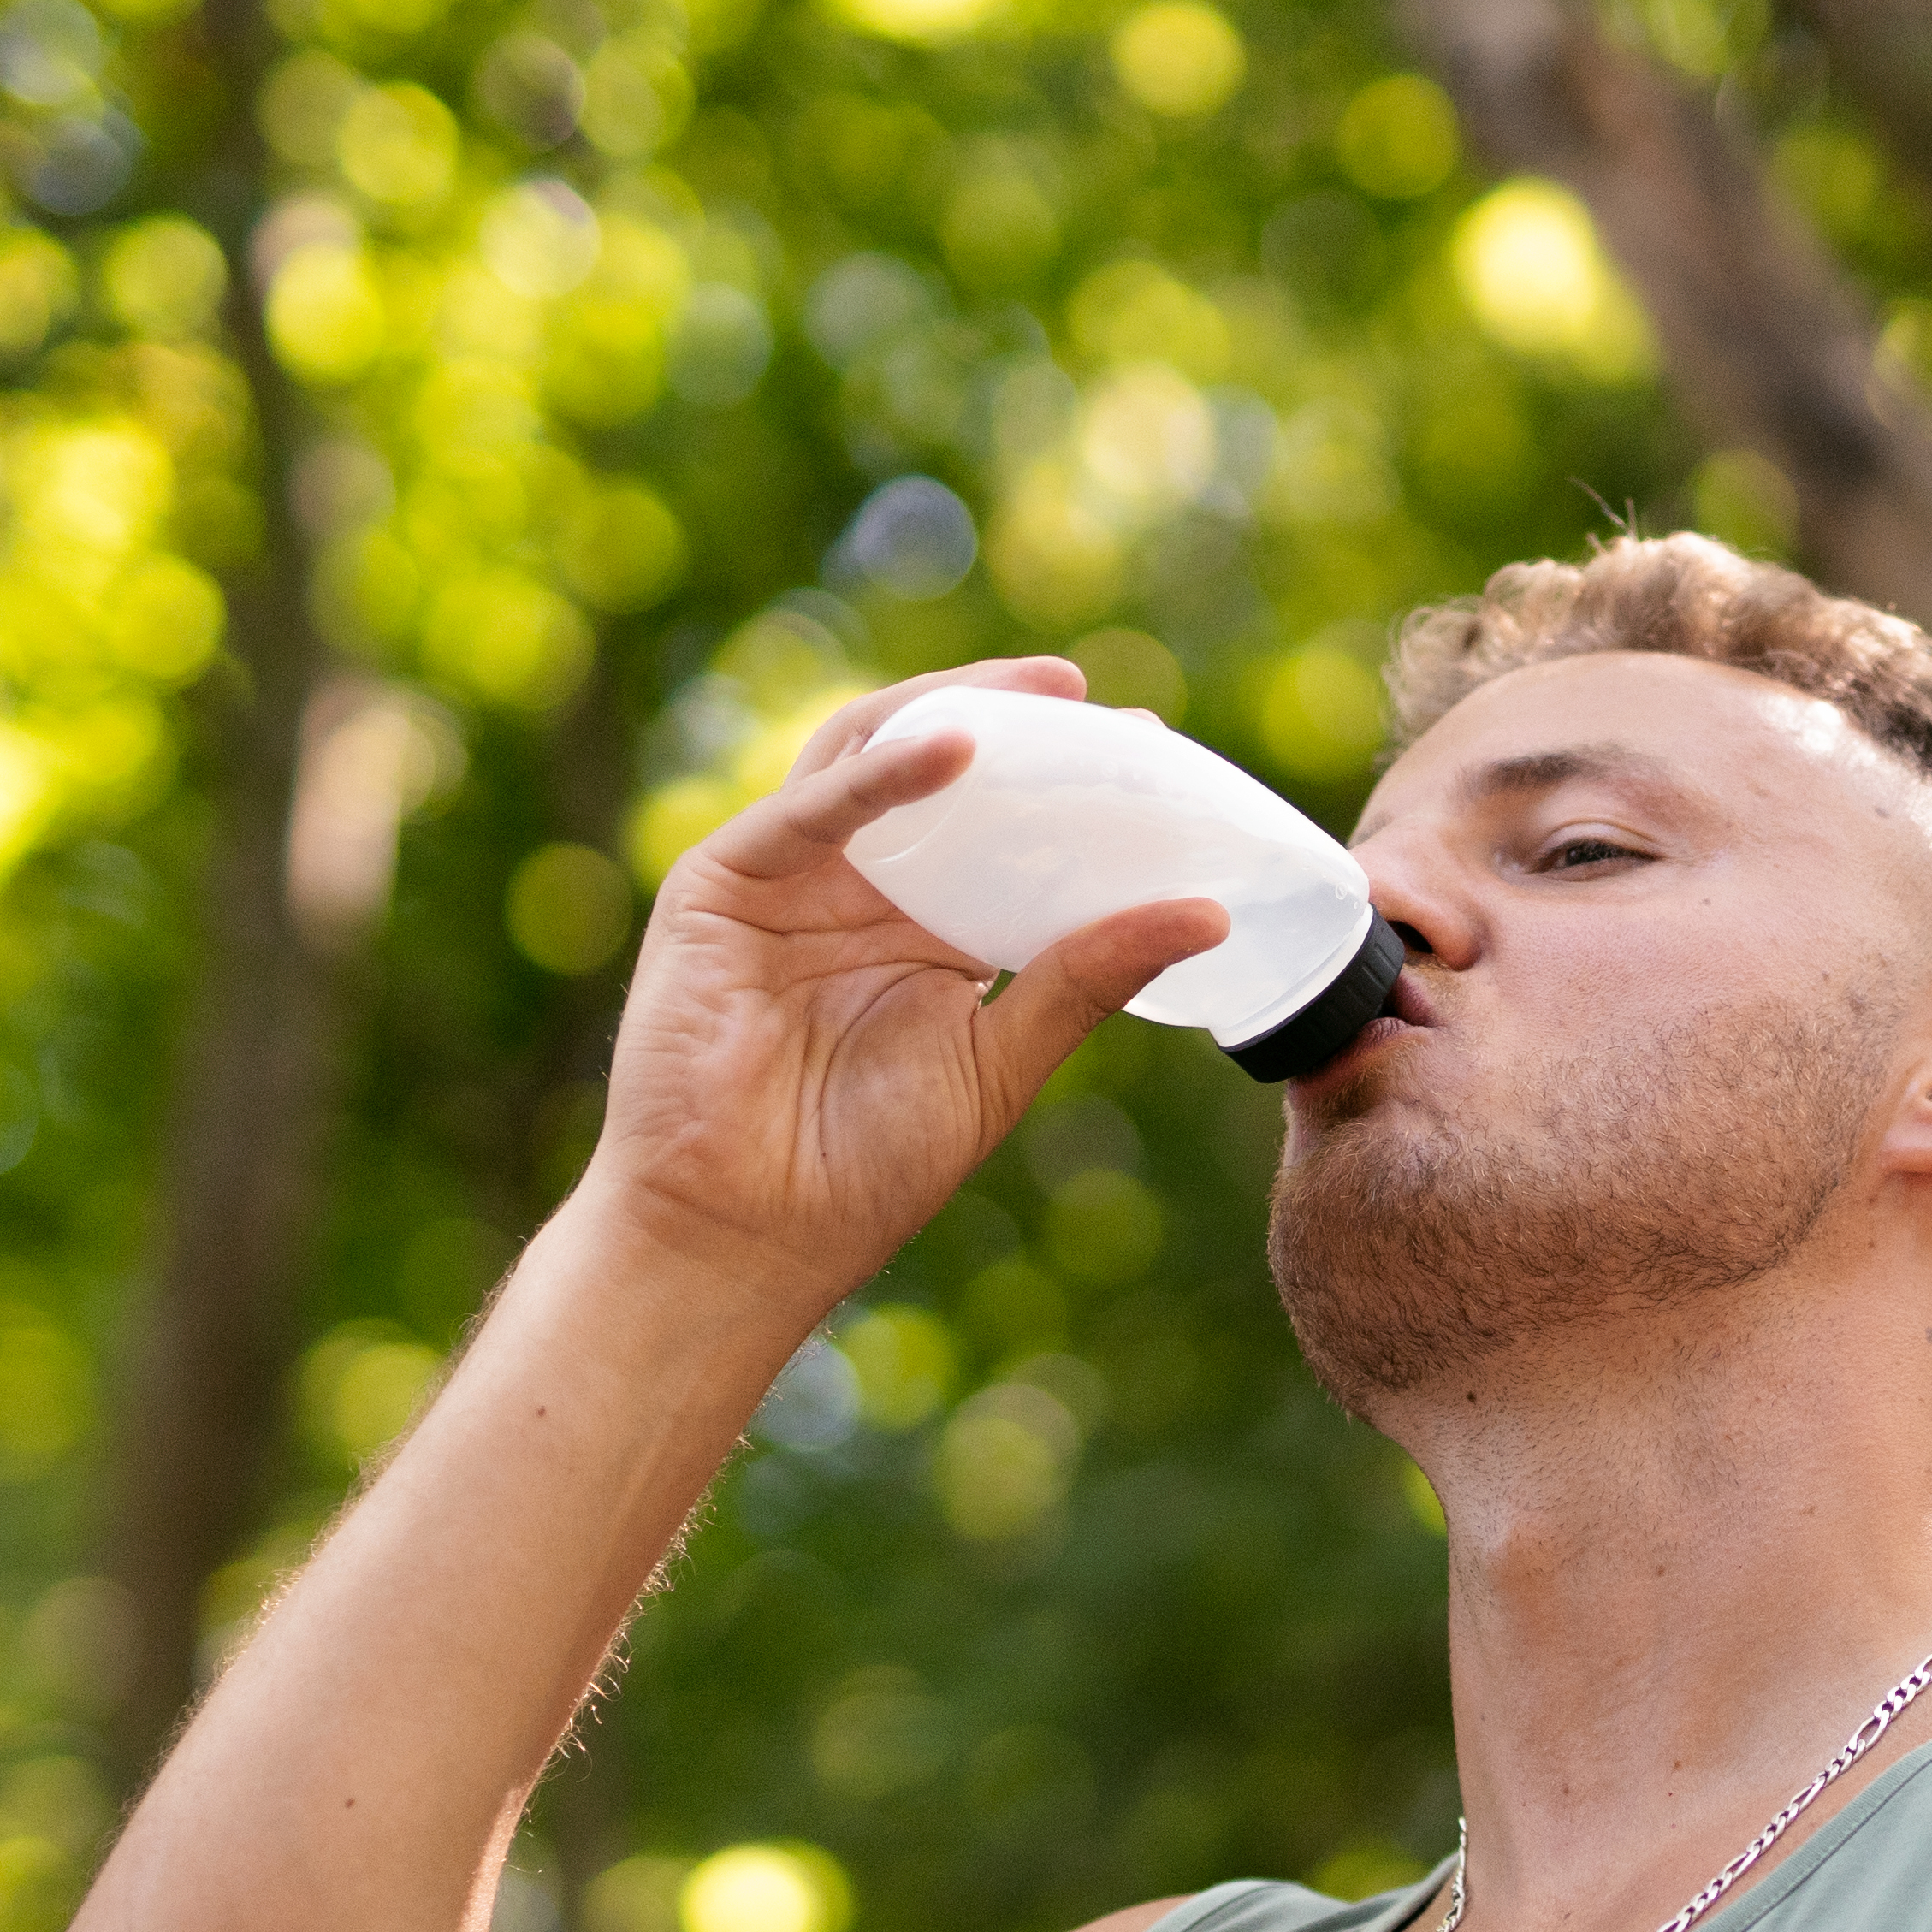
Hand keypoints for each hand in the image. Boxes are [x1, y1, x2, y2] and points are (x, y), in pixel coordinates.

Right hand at [574, 659, 1232, 1307]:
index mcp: (925, 930)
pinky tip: (955, 746)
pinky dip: (881, 771)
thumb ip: (1087, 979)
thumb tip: (1208, 913)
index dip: (1075, 789)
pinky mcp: (723, 883)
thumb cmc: (863, 1169)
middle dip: (1026, 730)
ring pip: (873, 758)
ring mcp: (786, 878)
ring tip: (1049, 696)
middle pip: (944, 775)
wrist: (744, 1236)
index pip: (1005, 830)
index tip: (1161, 757)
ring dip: (958, 713)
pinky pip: (810, 808)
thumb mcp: (1001, 1062)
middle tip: (1114, 710)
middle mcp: (857, 889)